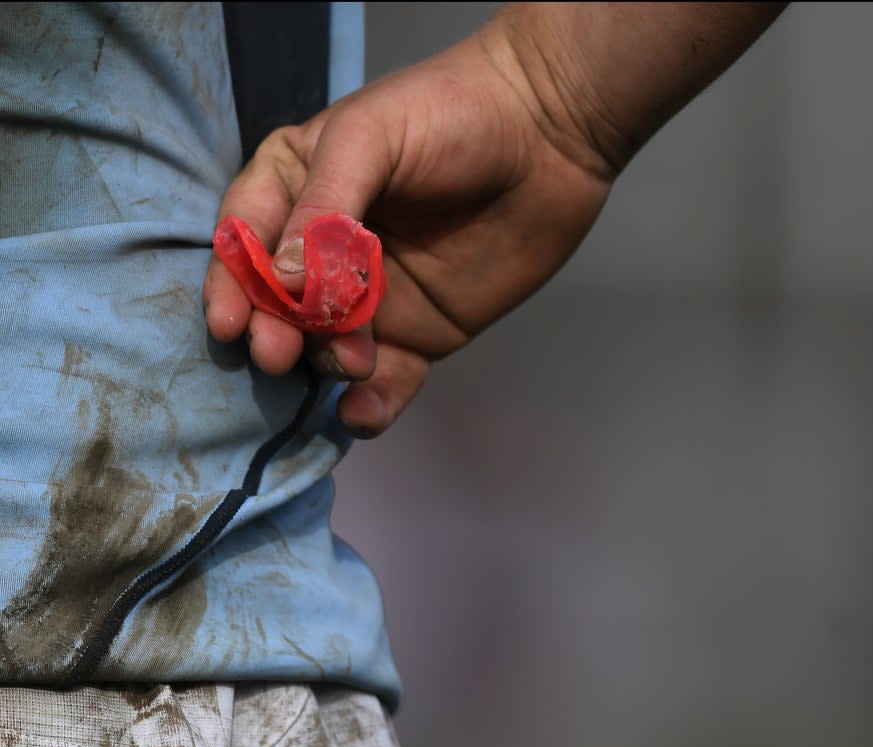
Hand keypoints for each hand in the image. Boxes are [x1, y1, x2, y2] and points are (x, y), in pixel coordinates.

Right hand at [203, 29, 611, 437]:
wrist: (551, 135)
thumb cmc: (451, 115)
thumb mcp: (372, 138)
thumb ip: (325, 208)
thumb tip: (278, 283)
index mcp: (296, 187)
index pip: (244, 242)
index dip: (232, 284)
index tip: (231, 323)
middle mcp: (323, 250)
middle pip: (278, 306)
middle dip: (274, 332)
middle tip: (278, 354)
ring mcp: (372, 297)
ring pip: (326, 347)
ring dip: (327, 363)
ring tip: (352, 361)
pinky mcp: (422, 334)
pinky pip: (386, 379)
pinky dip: (371, 403)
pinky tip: (364, 413)